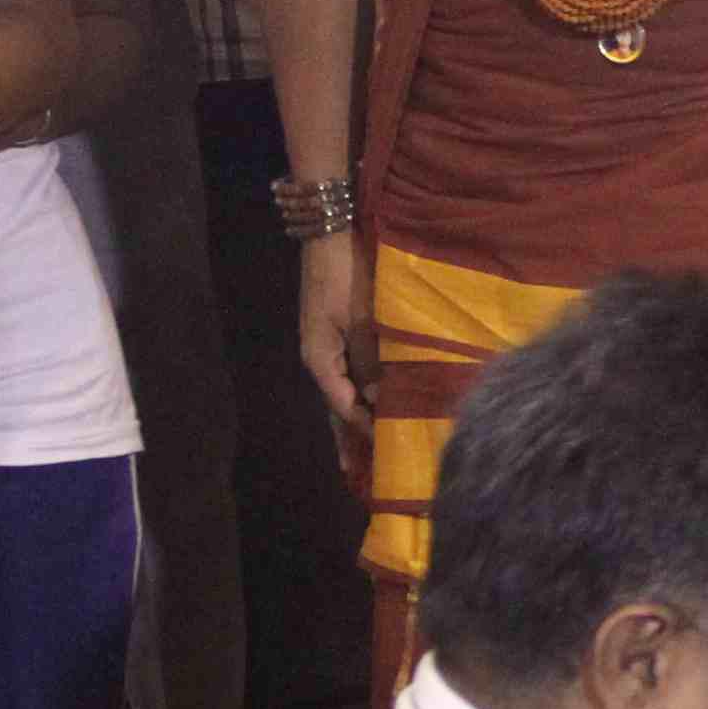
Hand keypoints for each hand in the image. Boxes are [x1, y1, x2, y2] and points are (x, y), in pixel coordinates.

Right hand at [295, 228, 374, 432]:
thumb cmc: (346, 275)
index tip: (387, 451)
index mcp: (320, 359)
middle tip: (357, 473)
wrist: (331, 235)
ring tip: (367, 451)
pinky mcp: (339, 335)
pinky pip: (350, 374)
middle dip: (348, 438)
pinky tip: (374, 405)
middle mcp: (321, 360)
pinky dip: (362, 393)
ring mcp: (328, 348)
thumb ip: (372, 359)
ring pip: (343, 393)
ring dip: (357, 418)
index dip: (365, 430)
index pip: (344, 407)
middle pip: (336, 407)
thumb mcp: (363, 318)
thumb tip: (383, 396)